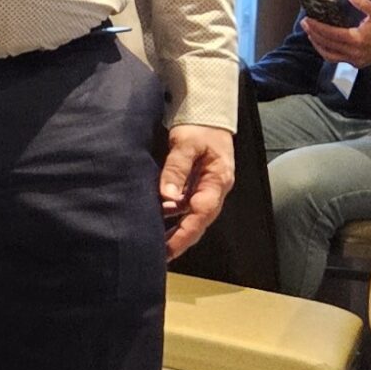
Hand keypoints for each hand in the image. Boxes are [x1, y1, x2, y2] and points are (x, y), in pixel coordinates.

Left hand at [159, 124, 234, 261]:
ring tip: (153, 246)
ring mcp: (206, 189)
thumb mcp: (186, 143)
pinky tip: (155, 222)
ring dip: (174, 231)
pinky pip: (184, 206)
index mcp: (217, 181)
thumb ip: (176, 168)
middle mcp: (214, 189)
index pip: (201, 213)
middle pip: (198, 221)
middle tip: (158, 257)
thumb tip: (167, 196)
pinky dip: (171, 216)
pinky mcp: (196, 186)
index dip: (185, 233)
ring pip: (191, 216)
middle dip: (180, 240)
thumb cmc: (199, 126)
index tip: (168, 248)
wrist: (207, 112)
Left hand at [302, 0, 370, 71]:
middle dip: (313, 34)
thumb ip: (364, 4)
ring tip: (310, 34)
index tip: (307, 20)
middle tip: (305, 23)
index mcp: (357, 39)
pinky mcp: (356, 63)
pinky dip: (327, 51)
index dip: (317, 27)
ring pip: (329, 55)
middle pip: (327, 44)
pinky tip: (323, 43)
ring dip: (318, 45)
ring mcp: (355, 60)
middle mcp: (354, 52)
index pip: (331, 33)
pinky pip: (337, 59)